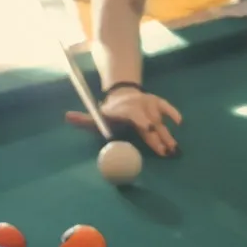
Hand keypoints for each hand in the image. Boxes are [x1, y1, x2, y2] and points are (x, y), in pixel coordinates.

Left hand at [68, 87, 182, 155]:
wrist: (122, 95)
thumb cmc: (109, 113)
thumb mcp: (96, 116)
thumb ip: (84, 119)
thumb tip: (67, 117)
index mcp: (124, 110)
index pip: (135, 116)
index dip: (142, 122)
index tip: (147, 131)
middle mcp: (139, 105)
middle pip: (150, 122)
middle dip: (158, 137)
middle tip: (165, 151)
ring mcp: (149, 103)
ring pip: (160, 120)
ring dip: (167, 134)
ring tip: (173, 148)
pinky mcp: (158, 102)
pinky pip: (167, 107)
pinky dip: (173, 113)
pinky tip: (179, 123)